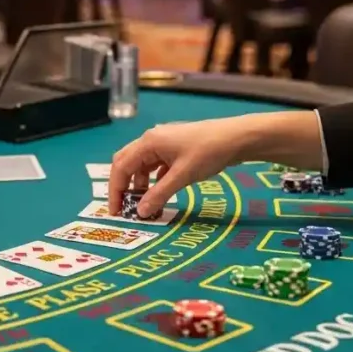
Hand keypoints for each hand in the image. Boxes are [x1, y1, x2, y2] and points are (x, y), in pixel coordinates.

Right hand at [108, 119, 247, 217]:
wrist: (236, 138)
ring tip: (144, 205)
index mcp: (148, 143)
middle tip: (124, 209)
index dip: (115, 191)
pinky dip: (154, 181)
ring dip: (140, 185)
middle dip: (123, 186)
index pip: (121, 167)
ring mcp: (163, 143)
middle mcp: (151, 140)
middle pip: (127, 163)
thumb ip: (158, 194)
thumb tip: (140, 212)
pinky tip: (160, 194)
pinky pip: (156, 166)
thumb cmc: (208, 153)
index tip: (116, 212)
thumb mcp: (182, 176)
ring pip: (142, 166)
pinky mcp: (175, 149)